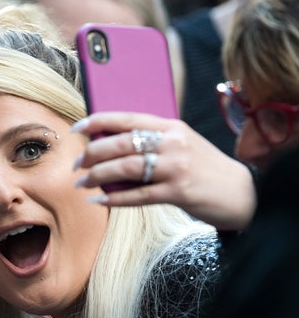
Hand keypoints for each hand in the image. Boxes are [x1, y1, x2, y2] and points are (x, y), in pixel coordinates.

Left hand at [72, 112, 256, 230]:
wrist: (241, 193)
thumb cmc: (202, 168)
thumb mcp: (181, 145)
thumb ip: (152, 143)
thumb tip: (109, 148)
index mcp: (171, 126)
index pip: (128, 118)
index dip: (98, 121)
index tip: (76, 128)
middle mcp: (173, 143)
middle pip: (122, 144)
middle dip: (92, 153)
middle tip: (76, 164)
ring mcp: (176, 167)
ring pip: (126, 168)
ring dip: (98, 175)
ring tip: (82, 182)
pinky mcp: (178, 192)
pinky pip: (138, 195)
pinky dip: (115, 197)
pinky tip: (99, 199)